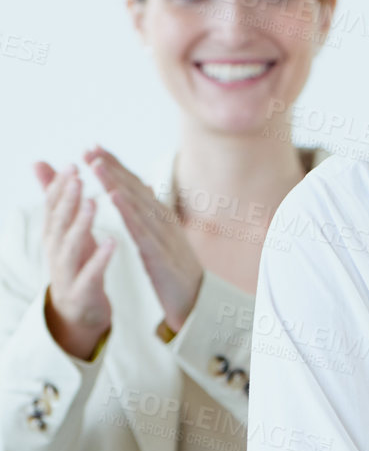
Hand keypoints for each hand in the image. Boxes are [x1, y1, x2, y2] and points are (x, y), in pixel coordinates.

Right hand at [35, 162, 114, 359]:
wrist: (79, 310)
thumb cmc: (76, 258)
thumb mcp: (65, 227)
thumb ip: (55, 195)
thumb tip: (38, 162)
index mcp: (54, 233)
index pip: (53, 206)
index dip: (60, 186)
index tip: (73, 165)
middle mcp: (55, 251)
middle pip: (58, 222)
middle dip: (67, 200)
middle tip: (78, 177)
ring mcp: (66, 272)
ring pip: (70, 247)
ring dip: (80, 224)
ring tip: (93, 202)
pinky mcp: (82, 291)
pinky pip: (90, 274)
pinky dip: (100, 258)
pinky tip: (113, 242)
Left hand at [84, 147, 202, 333]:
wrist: (197, 302)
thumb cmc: (176, 270)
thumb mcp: (163, 238)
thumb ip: (153, 212)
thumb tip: (147, 187)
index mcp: (160, 217)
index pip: (133, 185)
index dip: (115, 166)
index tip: (93, 148)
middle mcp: (162, 220)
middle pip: (134, 188)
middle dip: (111, 167)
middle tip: (90, 148)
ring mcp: (162, 236)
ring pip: (136, 204)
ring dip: (115, 182)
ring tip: (97, 165)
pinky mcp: (160, 255)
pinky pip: (141, 230)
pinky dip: (127, 211)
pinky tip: (114, 198)